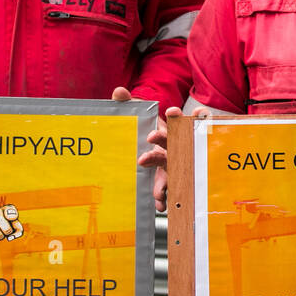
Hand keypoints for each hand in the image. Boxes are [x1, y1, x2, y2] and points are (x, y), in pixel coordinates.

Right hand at [0, 204, 23, 241]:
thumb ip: (18, 230)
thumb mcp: (17, 225)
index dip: (12, 218)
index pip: (11, 214)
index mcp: (7, 209)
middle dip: (8, 232)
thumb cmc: (9, 224)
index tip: (12, 219)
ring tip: (1, 232)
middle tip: (7, 230)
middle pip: (7, 229)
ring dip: (1, 237)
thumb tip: (10, 236)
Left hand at [114, 89, 185, 212]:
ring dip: (166, 178)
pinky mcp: (166, 180)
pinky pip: (167, 189)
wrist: (150, 150)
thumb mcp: (137, 116)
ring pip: (172, 170)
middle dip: (163, 141)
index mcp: (168, 129)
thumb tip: (118, 91)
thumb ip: (128, 103)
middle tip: (150, 136)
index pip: (176, 120)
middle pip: (172, 143)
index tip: (170, 110)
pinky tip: (159, 204)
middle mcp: (174, 146)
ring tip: (158, 189)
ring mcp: (172, 164)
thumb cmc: (147, 130)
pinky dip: (164, 197)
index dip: (176, 115)